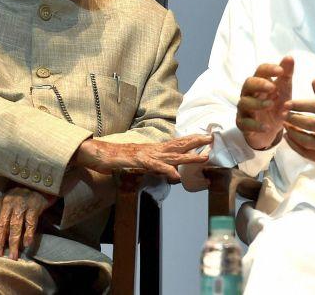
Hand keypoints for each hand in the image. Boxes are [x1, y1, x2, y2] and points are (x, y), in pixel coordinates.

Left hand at [0, 187, 56, 259]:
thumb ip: (0, 216)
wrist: (40, 183)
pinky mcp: (34, 205)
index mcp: (0, 203)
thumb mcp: (8, 202)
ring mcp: (22, 203)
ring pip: (15, 225)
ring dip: (14, 242)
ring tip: (13, 256)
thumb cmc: (22, 197)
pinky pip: (30, 222)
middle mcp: (9, 202)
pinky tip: (27, 244)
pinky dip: (29, 233)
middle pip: (2, 225)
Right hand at [73, 134, 212, 181]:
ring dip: (189, 156)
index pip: (178, 142)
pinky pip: (155, 167)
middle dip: (196, 142)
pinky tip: (176, 176)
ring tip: (204, 157)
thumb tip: (170, 171)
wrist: (102, 153)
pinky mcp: (140, 162)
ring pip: (172, 155)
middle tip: (212, 139)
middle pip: (179, 144)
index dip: (192, 140)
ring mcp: (148, 154)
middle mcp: (155, 149)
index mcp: (156, 148)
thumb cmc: (121, 158)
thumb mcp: (143, 161)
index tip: (207, 138)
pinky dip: (166, 171)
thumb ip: (156, 164)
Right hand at [237, 56, 293, 149]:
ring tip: (270, 105)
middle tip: (272, 87)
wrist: (271, 131)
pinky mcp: (243, 125)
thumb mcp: (284, 91)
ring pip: (244, 103)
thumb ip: (286, 75)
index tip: (280, 70)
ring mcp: (244, 109)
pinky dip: (255, 125)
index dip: (268, 69)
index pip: (260, 71)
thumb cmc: (276, 106)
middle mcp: (249, 94)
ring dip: (257, 103)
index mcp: (259, 84)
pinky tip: (267, 127)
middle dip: (259, 84)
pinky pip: (245, 124)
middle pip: (248, 84)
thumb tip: (289, 57)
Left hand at [283, 79, 314, 167]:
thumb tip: (314, 80)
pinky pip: (309, 154)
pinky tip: (288, 138)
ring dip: (293, 133)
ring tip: (284, 125)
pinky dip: (296, 146)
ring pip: (308, 141)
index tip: (286, 103)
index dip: (300, 105)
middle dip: (294, 119)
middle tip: (282, 114)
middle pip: (312, 124)